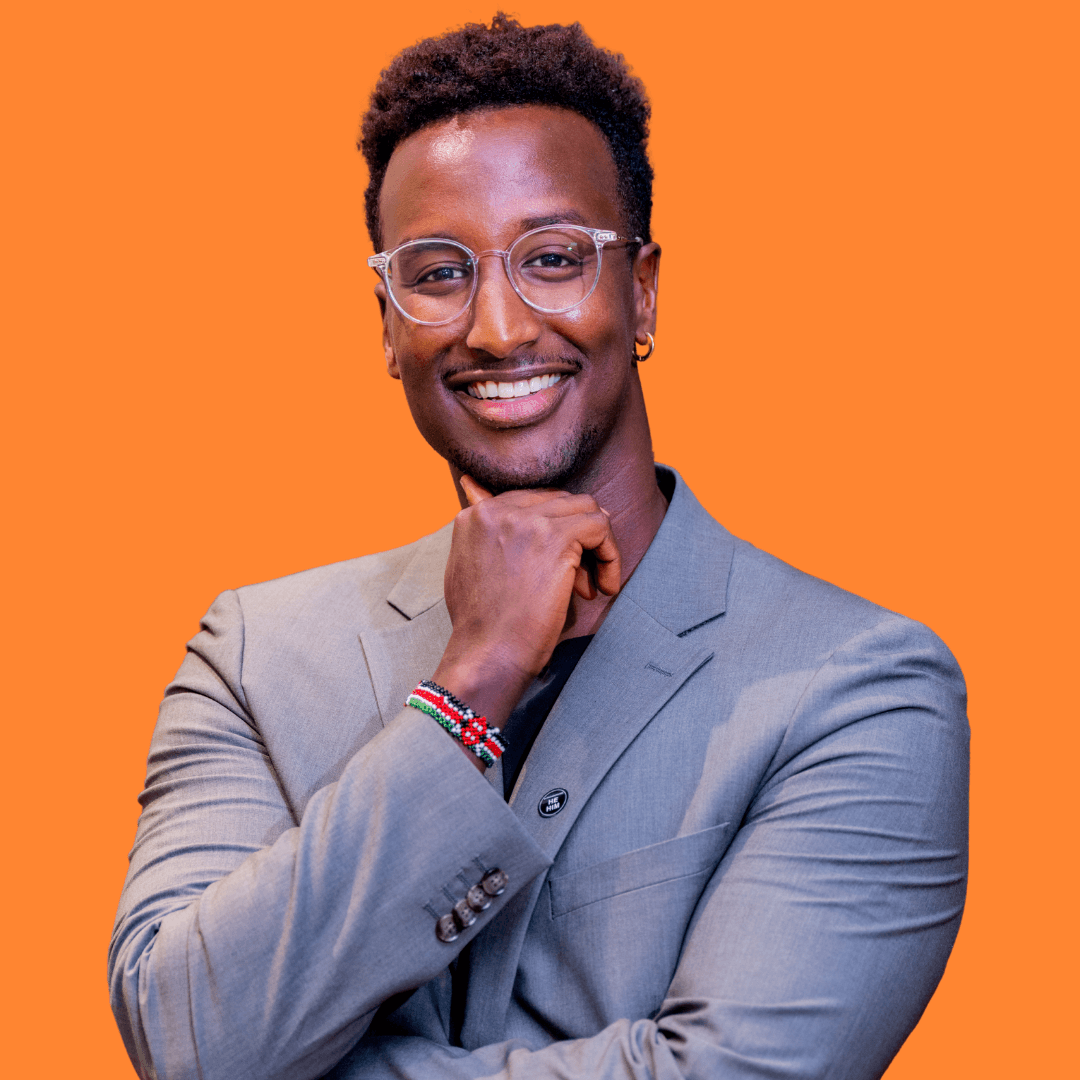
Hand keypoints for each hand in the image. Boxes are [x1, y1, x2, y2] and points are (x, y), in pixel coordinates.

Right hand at [431, 476, 620, 741]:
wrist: (488, 654)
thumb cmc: (480, 626)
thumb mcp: (465, 568)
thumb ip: (480, 535)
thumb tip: (477, 492)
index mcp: (475, 516)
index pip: (530, 502)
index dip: (552, 531)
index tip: (556, 566)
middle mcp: (497, 510)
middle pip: (559, 501)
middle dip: (575, 537)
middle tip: (575, 579)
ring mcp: (527, 521)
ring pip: (584, 507)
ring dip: (594, 544)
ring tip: (588, 584)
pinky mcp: (556, 537)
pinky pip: (600, 526)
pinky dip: (610, 556)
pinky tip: (603, 587)